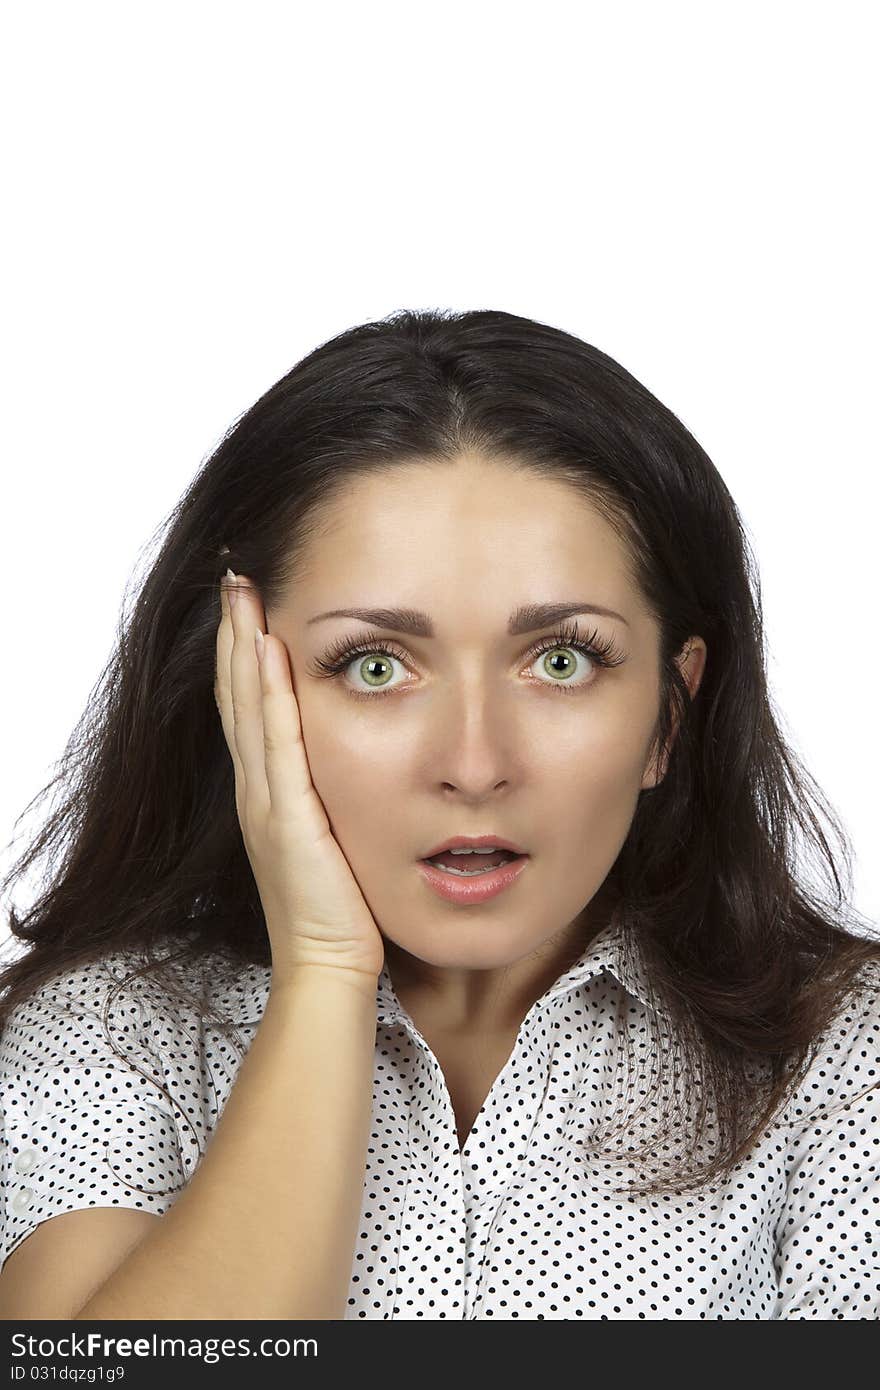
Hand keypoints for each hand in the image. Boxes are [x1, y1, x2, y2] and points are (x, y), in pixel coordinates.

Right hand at [214, 571, 384, 983]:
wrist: (328, 967)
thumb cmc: (339, 911)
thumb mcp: (333, 838)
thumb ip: (331, 798)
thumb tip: (360, 762)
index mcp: (267, 793)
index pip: (249, 707)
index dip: (243, 653)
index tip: (247, 602)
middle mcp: (257, 789)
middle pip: (238, 695)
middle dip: (235, 633)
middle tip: (235, 576)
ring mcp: (266, 801)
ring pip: (249, 707)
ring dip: (244, 647)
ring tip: (242, 594)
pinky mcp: (287, 817)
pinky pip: (278, 743)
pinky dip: (271, 694)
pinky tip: (271, 652)